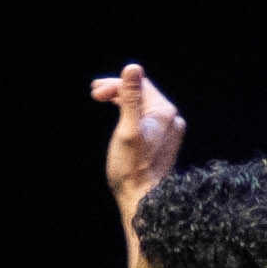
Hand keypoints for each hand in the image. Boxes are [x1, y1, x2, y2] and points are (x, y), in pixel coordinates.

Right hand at [92, 61, 186, 219]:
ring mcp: (169, 131)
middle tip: (94, 92)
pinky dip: (130, 114)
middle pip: (142, 94)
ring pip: (143, 106)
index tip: (95, 92)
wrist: (142, 200)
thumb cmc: (131, 168)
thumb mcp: (127, 129)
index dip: (116, 84)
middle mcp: (171, 119)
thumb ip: (130, 98)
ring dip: (122, 100)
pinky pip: (146, 118)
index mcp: (165, 112)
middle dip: (117, 90)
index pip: (140, 85)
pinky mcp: (163, 142)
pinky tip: (119, 117)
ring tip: (101, 99)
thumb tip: (132, 67)